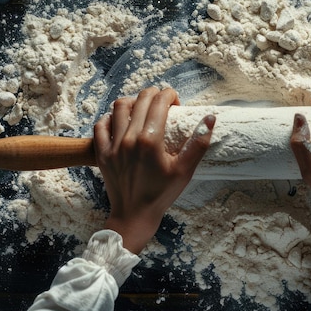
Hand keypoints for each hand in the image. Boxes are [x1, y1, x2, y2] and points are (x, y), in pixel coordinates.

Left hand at [93, 87, 214, 253]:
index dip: (170, 95)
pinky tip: (121, 121)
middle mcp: (129, 138)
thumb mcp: (185, 171)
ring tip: (143, 108)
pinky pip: (100, 125)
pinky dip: (110, 117)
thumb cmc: (161, 194)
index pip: (159, 102)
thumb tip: (210, 118)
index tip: (176, 102)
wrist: (134, 216)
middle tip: (163, 103)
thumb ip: (198, 143)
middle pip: (140, 100)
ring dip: (133, 101)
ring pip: (119, 107)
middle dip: (154, 95)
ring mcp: (113, 144)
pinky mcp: (102, 152)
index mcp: (150, 140)